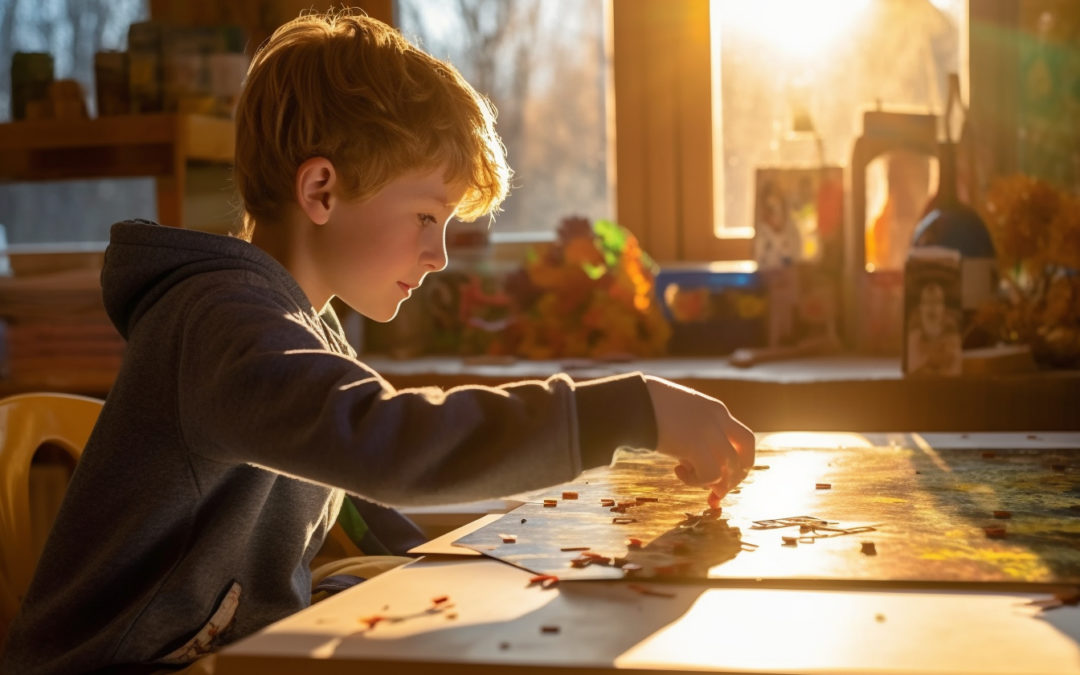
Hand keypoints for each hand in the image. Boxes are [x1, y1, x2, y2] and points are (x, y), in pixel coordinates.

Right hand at [645, 376, 754, 505]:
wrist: (631, 400)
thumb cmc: (648, 408)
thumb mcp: (680, 417)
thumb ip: (694, 436)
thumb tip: (696, 465)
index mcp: (716, 410)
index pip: (743, 440)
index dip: (736, 464)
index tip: (722, 479)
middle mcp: (719, 419)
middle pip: (746, 456)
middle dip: (734, 479)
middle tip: (715, 493)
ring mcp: (710, 431)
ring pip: (731, 468)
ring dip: (713, 483)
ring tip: (687, 476)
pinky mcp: (696, 444)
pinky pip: (711, 475)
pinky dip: (697, 481)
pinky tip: (678, 470)